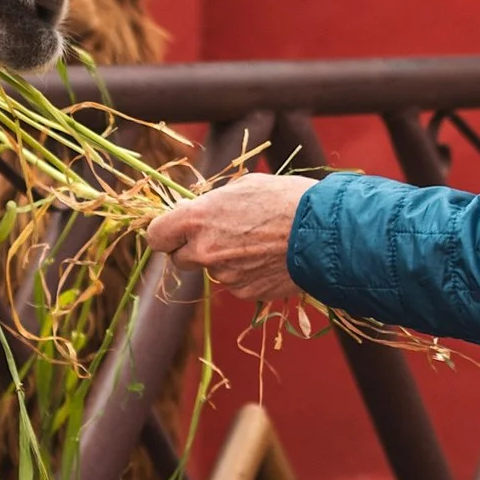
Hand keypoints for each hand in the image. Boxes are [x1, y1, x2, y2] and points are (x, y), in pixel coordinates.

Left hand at [146, 174, 317, 303]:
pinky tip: (267, 257)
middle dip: (193, 248)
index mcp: (197, 219)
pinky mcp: (245, 292)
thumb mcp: (242, 187)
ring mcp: (225, 275)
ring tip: (255, 241)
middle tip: (218, 234)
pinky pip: (235, 283)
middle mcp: (205, 251)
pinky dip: (245, 273)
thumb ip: (212, 203)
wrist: (323, 233)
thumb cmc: (284, 199)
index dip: (164, 233)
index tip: (174, 230)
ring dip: (223, 260)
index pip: (156, 236)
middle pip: (179, 258)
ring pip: (211, 269)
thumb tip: (199, 210)